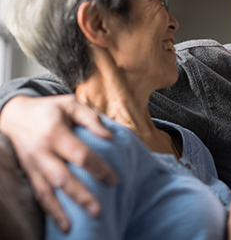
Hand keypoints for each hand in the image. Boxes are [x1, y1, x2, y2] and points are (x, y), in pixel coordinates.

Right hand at [0, 95, 117, 231]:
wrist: (14, 114)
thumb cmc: (49, 109)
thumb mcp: (71, 104)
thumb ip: (91, 118)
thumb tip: (109, 136)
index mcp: (55, 133)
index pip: (80, 155)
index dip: (98, 168)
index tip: (114, 180)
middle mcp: (42, 151)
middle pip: (62, 177)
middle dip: (80, 195)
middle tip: (98, 210)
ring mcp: (32, 164)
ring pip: (47, 190)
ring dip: (60, 210)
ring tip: (72, 226)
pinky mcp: (28, 172)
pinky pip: (37, 193)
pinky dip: (48, 209)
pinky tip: (60, 223)